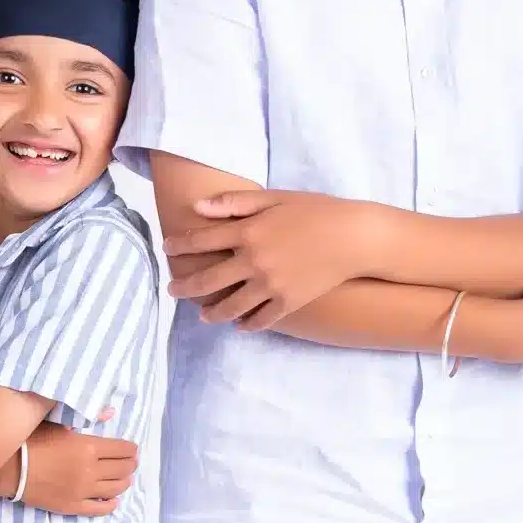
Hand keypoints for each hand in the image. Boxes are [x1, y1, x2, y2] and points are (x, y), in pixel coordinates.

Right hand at [0, 417, 139, 516]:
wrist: (9, 469)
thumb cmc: (32, 440)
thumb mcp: (58, 424)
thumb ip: (86, 418)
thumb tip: (110, 412)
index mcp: (88, 446)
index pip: (123, 449)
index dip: (131, 449)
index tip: (132, 449)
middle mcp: (90, 470)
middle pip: (123, 469)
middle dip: (130, 464)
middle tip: (131, 462)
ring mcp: (83, 491)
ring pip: (116, 489)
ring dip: (124, 482)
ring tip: (124, 479)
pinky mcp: (73, 506)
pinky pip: (100, 509)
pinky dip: (111, 504)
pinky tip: (113, 500)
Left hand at [164, 190, 372, 327]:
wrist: (355, 237)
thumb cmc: (316, 210)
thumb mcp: (274, 198)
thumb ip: (235, 203)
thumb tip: (198, 207)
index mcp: (248, 232)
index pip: (201, 240)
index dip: (180, 245)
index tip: (167, 249)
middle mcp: (254, 262)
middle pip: (208, 279)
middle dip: (184, 286)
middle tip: (172, 290)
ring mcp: (271, 286)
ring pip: (230, 306)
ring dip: (211, 312)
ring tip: (202, 315)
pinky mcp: (288, 303)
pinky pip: (260, 320)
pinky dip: (246, 324)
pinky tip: (239, 324)